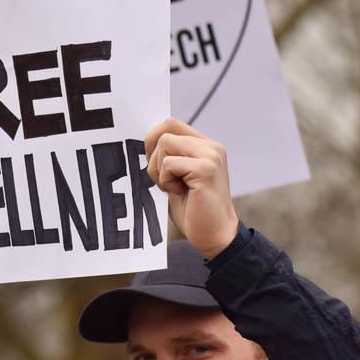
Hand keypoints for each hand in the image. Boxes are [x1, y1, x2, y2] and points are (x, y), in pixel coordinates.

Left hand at [145, 118, 238, 257]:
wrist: (214, 236)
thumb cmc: (192, 209)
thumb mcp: (176, 176)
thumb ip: (167, 156)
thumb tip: (144, 141)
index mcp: (204, 146)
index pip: (171, 123)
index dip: (153, 140)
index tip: (154, 164)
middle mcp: (211, 146)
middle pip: (165, 130)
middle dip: (153, 154)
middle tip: (161, 178)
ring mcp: (210, 156)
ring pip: (165, 144)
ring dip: (158, 170)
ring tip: (173, 187)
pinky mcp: (206, 169)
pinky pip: (168, 164)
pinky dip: (165, 181)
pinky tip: (179, 193)